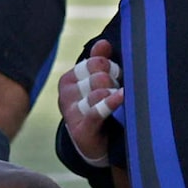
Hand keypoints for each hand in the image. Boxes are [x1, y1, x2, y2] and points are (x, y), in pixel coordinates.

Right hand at [57, 37, 123, 165]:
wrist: (95, 144)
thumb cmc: (97, 106)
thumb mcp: (96, 82)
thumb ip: (99, 60)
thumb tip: (103, 42)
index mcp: (68, 79)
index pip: (95, 62)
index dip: (111, 67)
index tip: (116, 77)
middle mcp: (66, 95)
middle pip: (99, 77)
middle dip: (113, 83)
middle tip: (116, 93)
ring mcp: (72, 113)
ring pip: (99, 92)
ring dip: (113, 97)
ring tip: (116, 104)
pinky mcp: (81, 130)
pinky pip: (97, 111)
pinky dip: (110, 103)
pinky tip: (121, 96)